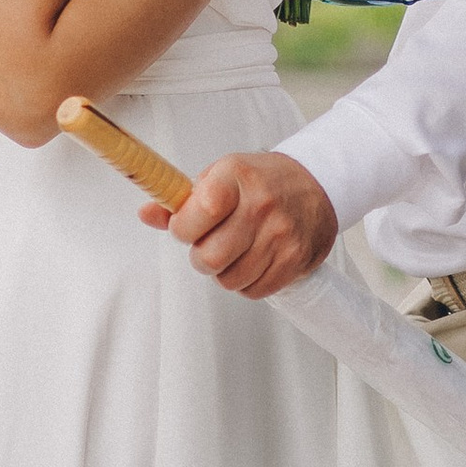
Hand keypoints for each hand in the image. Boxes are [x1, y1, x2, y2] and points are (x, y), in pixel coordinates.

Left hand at [151, 149, 337, 296]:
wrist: (318, 184)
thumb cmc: (262, 181)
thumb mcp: (220, 177)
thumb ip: (181, 200)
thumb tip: (147, 215)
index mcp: (237, 176)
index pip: (199, 211)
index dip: (183, 228)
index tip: (185, 227)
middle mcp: (262, 204)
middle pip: (210, 257)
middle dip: (201, 257)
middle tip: (210, 244)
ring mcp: (281, 234)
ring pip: (230, 279)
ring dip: (225, 271)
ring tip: (236, 250)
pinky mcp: (295, 259)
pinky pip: (254, 290)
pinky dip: (248, 282)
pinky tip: (255, 259)